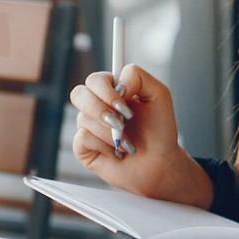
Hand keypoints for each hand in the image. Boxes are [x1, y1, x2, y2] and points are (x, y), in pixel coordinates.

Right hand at [69, 63, 211, 207]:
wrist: (160, 162)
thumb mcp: (159, 95)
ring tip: (128, 141)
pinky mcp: (83, 147)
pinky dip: (104, 145)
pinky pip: (82, 138)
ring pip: (83, 118)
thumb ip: (139, 77)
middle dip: (102, 109)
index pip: (95, 79)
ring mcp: (88, 126)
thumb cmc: (159, 129)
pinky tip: (117, 152)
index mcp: (112, 91)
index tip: (125, 99)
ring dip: (111, 132)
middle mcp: (96, 106)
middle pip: (79, 94)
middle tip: (123, 122)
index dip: (105, 89)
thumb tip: (117, 83)